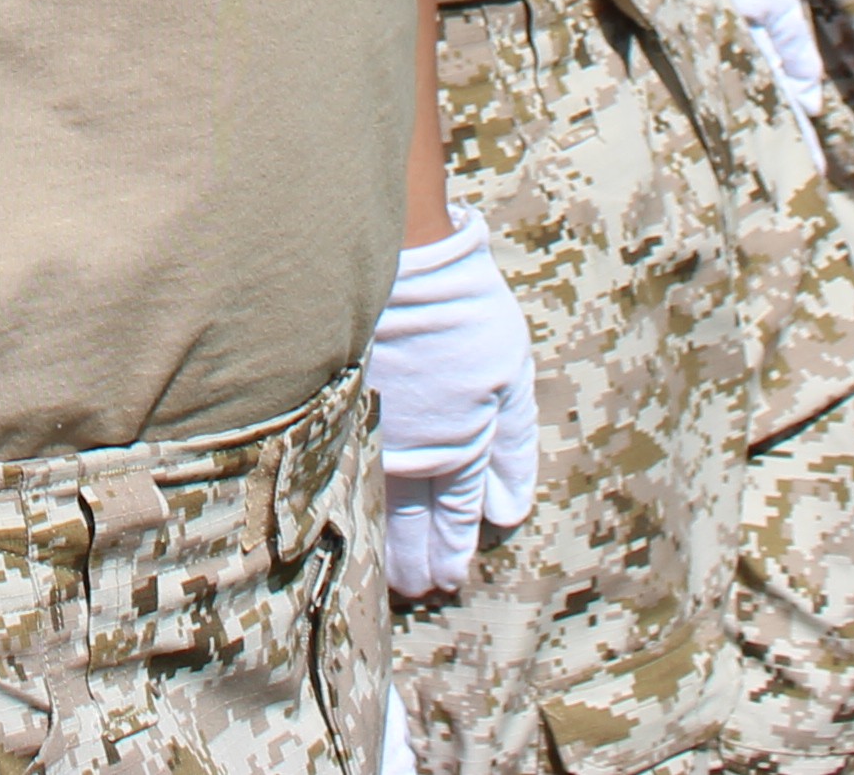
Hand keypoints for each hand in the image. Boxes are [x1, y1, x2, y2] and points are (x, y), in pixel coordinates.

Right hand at [367, 220, 538, 599]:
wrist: (401, 264)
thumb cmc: (466, 314)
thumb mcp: (512, 378)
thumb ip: (515, 447)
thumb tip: (509, 512)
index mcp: (460, 447)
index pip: (456, 515)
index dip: (451, 549)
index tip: (447, 579)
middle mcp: (413, 450)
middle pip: (412, 521)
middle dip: (413, 558)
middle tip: (412, 590)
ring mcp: (373, 428)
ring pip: (376, 499)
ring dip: (379, 538)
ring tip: (378, 571)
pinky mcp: (340, 402)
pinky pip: (345, 462)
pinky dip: (346, 491)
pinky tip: (338, 507)